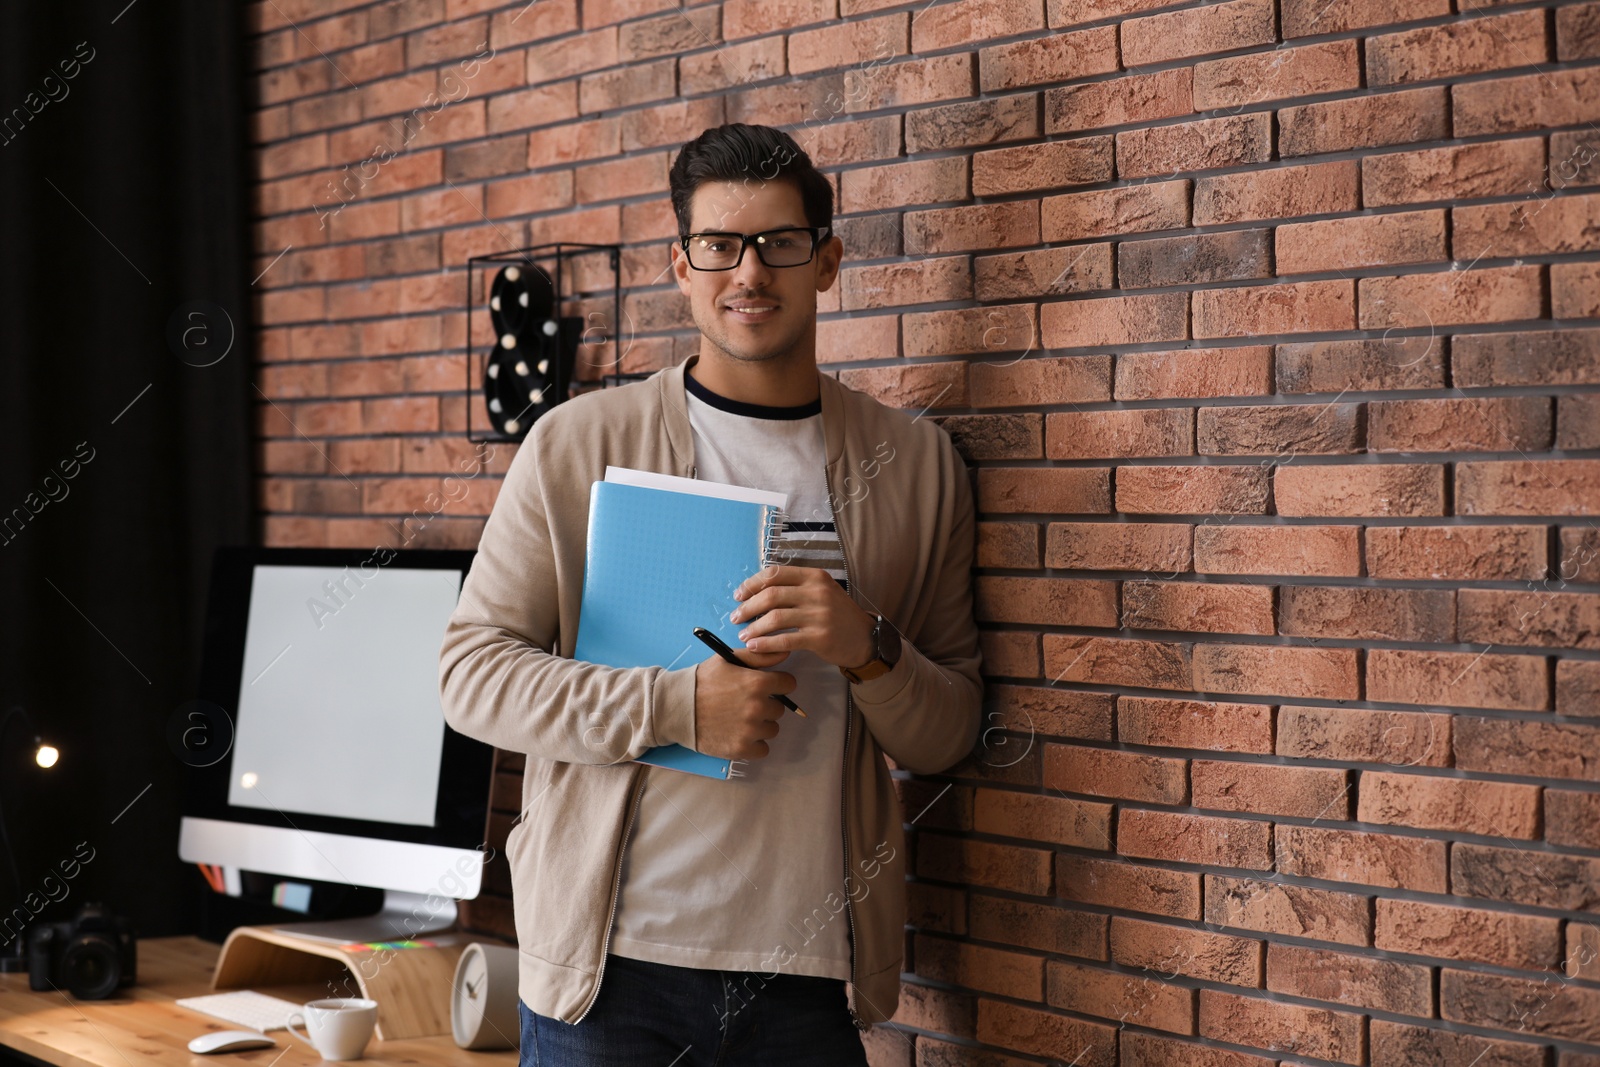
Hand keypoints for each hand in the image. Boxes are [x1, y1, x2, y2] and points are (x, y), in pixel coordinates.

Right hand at [693, 646, 794, 760]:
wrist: (677, 707)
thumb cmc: (703, 681)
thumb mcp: (728, 660)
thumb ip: (760, 656)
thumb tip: (786, 653)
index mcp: (757, 683)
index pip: (788, 684)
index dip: (777, 684)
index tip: (764, 687)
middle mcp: (758, 707)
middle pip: (780, 709)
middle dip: (766, 705)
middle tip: (744, 704)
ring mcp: (750, 730)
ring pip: (772, 729)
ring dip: (760, 726)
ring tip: (739, 719)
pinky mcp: (741, 749)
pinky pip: (763, 749)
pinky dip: (753, 745)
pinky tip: (738, 734)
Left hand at [729, 565, 876, 669]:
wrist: (865, 638)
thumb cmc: (837, 615)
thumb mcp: (821, 592)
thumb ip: (795, 587)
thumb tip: (758, 590)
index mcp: (814, 576)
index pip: (775, 574)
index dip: (752, 584)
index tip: (738, 595)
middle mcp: (817, 592)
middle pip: (771, 595)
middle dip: (748, 607)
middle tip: (735, 617)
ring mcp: (819, 614)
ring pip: (775, 618)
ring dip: (754, 627)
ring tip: (743, 635)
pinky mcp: (820, 637)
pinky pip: (785, 639)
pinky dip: (765, 644)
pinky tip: (754, 647)